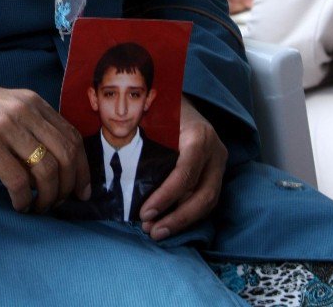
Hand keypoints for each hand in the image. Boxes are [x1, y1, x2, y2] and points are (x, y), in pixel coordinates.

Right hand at [0, 83, 90, 213]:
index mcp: (31, 101)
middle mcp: (23, 109)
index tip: (82, 189)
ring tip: (39, 207)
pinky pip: (19, 179)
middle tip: (60, 203)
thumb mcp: (5, 108)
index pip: (71, 136)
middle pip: (65, 154)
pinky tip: (19, 204)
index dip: (82, 167)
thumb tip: (60, 160)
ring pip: (46, 168)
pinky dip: (24, 199)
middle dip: (69, 185)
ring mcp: (5, 125)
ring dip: (48, 196)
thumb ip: (31, 124)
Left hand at [139, 96, 226, 239]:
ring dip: (182, 221)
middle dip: (177, 218)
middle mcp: (215, 150)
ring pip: (208, 202)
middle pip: (203, 194)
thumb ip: (141, 133)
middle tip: (151, 230)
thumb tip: (114, 156)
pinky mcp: (216, 172)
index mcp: (198, 134)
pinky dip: (188, 215)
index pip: (186, 172)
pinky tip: (168, 223)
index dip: (167, 196)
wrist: (184, 100)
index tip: (145, 213)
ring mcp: (218, 163)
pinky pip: (206, 200)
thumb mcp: (155, 115)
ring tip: (157, 231)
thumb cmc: (163, 107)